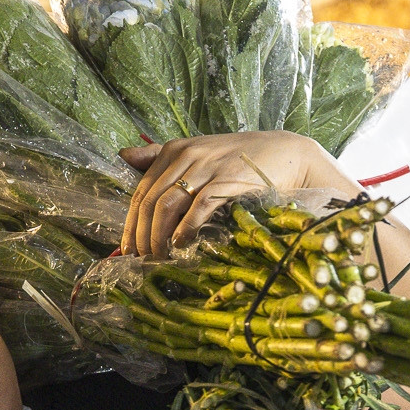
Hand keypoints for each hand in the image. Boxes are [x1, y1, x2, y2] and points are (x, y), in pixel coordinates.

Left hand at [119, 131, 355, 259]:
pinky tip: (181, 244)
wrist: (287, 155)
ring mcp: (207, 167)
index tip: (127, 248)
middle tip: (142, 259)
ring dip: (158, 237)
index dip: (130, 222)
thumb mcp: (198, 152)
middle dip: (142, 235)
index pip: (141, 190)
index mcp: (174, 150)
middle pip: (150, 201)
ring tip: (159, 257)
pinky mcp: (227, 180)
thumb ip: (160, 158)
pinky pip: (197, 208)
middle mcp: (187, 156)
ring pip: (167, 206)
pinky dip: (185, 229)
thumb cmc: (241, 159)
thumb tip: (123, 156)